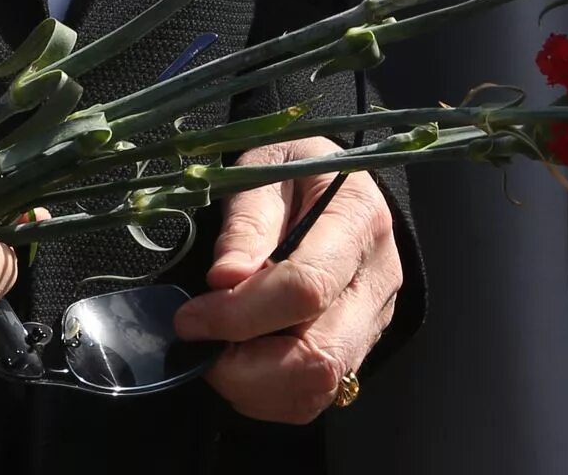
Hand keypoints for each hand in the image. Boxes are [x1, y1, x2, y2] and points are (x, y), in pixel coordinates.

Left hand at [172, 137, 399, 423]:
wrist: (332, 184)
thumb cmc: (293, 171)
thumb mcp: (264, 168)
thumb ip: (247, 221)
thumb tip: (225, 278)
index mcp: (359, 219)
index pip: (307, 287)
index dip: (240, 313)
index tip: (190, 318)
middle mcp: (377, 278)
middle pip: (320, 356)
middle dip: (245, 367)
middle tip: (200, 346)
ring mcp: (372, 320)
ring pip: (319, 387)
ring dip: (253, 387)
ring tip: (217, 353)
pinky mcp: (359, 348)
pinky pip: (315, 398)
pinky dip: (268, 396)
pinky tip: (241, 363)